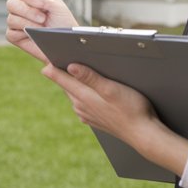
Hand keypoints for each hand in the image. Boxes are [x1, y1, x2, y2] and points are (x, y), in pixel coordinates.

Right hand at [0, 0, 77, 62]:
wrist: (66, 43)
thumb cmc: (64, 23)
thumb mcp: (55, 4)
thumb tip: (24, 0)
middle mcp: (21, 8)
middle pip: (11, 3)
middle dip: (27, 9)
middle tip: (43, 17)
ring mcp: (16, 23)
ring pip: (11, 18)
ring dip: (28, 22)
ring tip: (41, 27)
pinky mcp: (14, 36)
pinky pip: (10, 32)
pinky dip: (22, 33)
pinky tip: (32, 36)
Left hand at [43, 62, 187, 177]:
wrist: (143, 134)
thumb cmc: (131, 109)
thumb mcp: (111, 89)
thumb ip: (90, 78)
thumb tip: (70, 66)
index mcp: (82, 96)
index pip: (59, 77)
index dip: (50, 64)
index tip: (43, 52)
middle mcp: (80, 106)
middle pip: (66, 84)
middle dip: (62, 71)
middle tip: (59, 56)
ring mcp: (86, 114)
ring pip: (75, 93)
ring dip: (74, 82)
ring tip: (76, 69)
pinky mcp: (94, 120)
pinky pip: (83, 103)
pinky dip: (83, 94)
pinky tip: (92, 90)